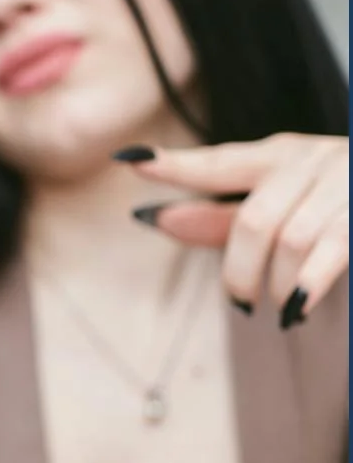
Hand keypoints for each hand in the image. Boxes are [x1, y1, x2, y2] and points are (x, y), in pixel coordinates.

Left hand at [122, 133, 349, 325]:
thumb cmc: (335, 206)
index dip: (177, 164)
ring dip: (276, 282)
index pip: (220, 162)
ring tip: (277, 306)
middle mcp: (313, 160)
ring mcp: (347, 181)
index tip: (132, 160)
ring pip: (291, 240)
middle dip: (240, 270)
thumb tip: (153, 218)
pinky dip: (308, 284)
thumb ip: (219, 217)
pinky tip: (297, 307)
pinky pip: (330, 251)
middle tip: (239, 302)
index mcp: (281, 155)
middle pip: (255, 220)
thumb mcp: (279, 204)